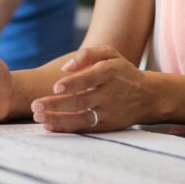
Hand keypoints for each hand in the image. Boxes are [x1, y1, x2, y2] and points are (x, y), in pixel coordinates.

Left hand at [30, 45, 149, 132]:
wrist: (148, 96)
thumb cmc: (123, 72)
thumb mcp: (111, 54)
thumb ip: (88, 54)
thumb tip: (66, 67)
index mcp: (110, 73)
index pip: (90, 78)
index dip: (73, 83)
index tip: (56, 86)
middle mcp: (109, 94)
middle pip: (81, 101)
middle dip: (57, 104)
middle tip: (36, 105)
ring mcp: (108, 112)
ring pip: (81, 118)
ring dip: (58, 119)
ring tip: (38, 117)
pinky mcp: (106, 125)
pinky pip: (84, 129)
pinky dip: (67, 129)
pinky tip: (49, 127)